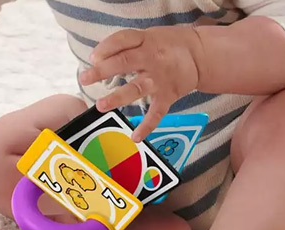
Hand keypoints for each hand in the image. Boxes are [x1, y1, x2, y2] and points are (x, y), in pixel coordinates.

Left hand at [79, 26, 201, 141]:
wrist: (200, 55)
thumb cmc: (166, 45)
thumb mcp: (147, 37)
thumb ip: (125, 46)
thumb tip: (98, 60)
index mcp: (145, 41)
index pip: (122, 41)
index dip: (106, 48)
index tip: (92, 58)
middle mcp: (152, 59)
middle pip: (124, 62)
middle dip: (102, 71)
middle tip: (84, 79)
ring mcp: (159, 79)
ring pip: (137, 88)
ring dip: (118, 98)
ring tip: (101, 105)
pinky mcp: (168, 96)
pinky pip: (156, 113)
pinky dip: (147, 126)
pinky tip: (135, 137)